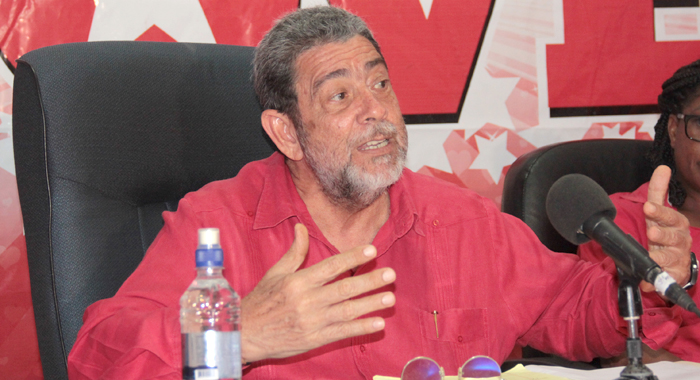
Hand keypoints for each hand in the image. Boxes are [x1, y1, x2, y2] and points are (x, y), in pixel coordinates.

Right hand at [240, 224, 395, 361]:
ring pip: (347, 311)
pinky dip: (360, 328)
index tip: (371, 250)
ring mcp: (311, 321)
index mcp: (298, 281)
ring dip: (370, 304)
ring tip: (390, 297)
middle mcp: (306, 300)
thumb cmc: (260, 301)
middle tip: (390, 274)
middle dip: (369, 281)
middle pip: (344, 289)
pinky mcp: (314, 339)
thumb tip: (301, 227)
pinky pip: (341, 333)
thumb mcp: (274, 273)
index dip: (352, 257)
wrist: (244, 334)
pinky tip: (378, 323)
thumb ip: (294, 252)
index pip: (331, 266)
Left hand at [641, 165, 691, 291]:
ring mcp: (678, 258)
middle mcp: (679, 239)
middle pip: (673, 236)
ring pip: (671, 257)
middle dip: (663, 234)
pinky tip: (646, 282)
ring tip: (653, 257)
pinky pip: (665, 278)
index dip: (659, 211)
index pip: (668, 215)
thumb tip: (663, 168)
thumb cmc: (665, 233)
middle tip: (651, 232)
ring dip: (661, 257)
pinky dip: (654, 281)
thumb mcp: (659, 212)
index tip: (647, 207)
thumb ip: (659, 192)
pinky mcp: (674, 274)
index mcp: (674, 223)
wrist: (676, 263)